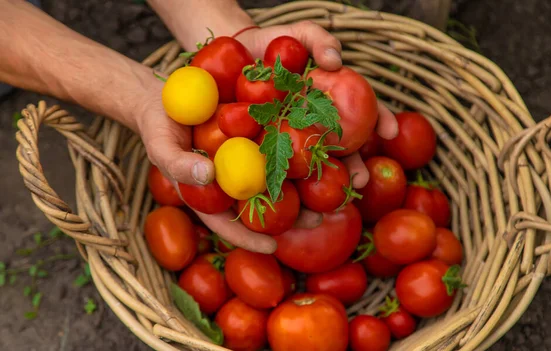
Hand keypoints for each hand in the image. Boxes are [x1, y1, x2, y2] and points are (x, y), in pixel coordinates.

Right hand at [139, 21, 398, 253]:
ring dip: (307, 186)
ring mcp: (249, 160)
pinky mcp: (260, 135)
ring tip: (335, 191)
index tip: (273, 248)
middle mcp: (235, 182)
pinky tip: (325, 151)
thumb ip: (177, 163)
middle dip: (292, 215)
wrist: (168, 95)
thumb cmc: (160, 127)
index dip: (250, 239)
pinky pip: (283, 145)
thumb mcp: (161, 145)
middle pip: (265, 206)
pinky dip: (301, 151)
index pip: (231, 224)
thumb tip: (206, 175)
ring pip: (280, 178)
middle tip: (318, 220)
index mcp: (211, 196)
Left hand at [235, 22, 398, 191]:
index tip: (390, 131)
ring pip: (315, 163)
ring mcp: (293, 137)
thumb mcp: (300, 34)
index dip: (380, 120)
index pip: (364, 111)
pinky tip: (293, 195)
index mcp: (333, 99)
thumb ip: (320, 40)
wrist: (236, 52)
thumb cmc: (275, 43)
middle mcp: (318, 122)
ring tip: (333, 199)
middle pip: (342, 148)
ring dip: (325, 183)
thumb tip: (336, 62)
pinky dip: (288, 181)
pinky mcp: (267, 146)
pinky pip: (280, 165)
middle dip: (355, 167)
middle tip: (362, 179)